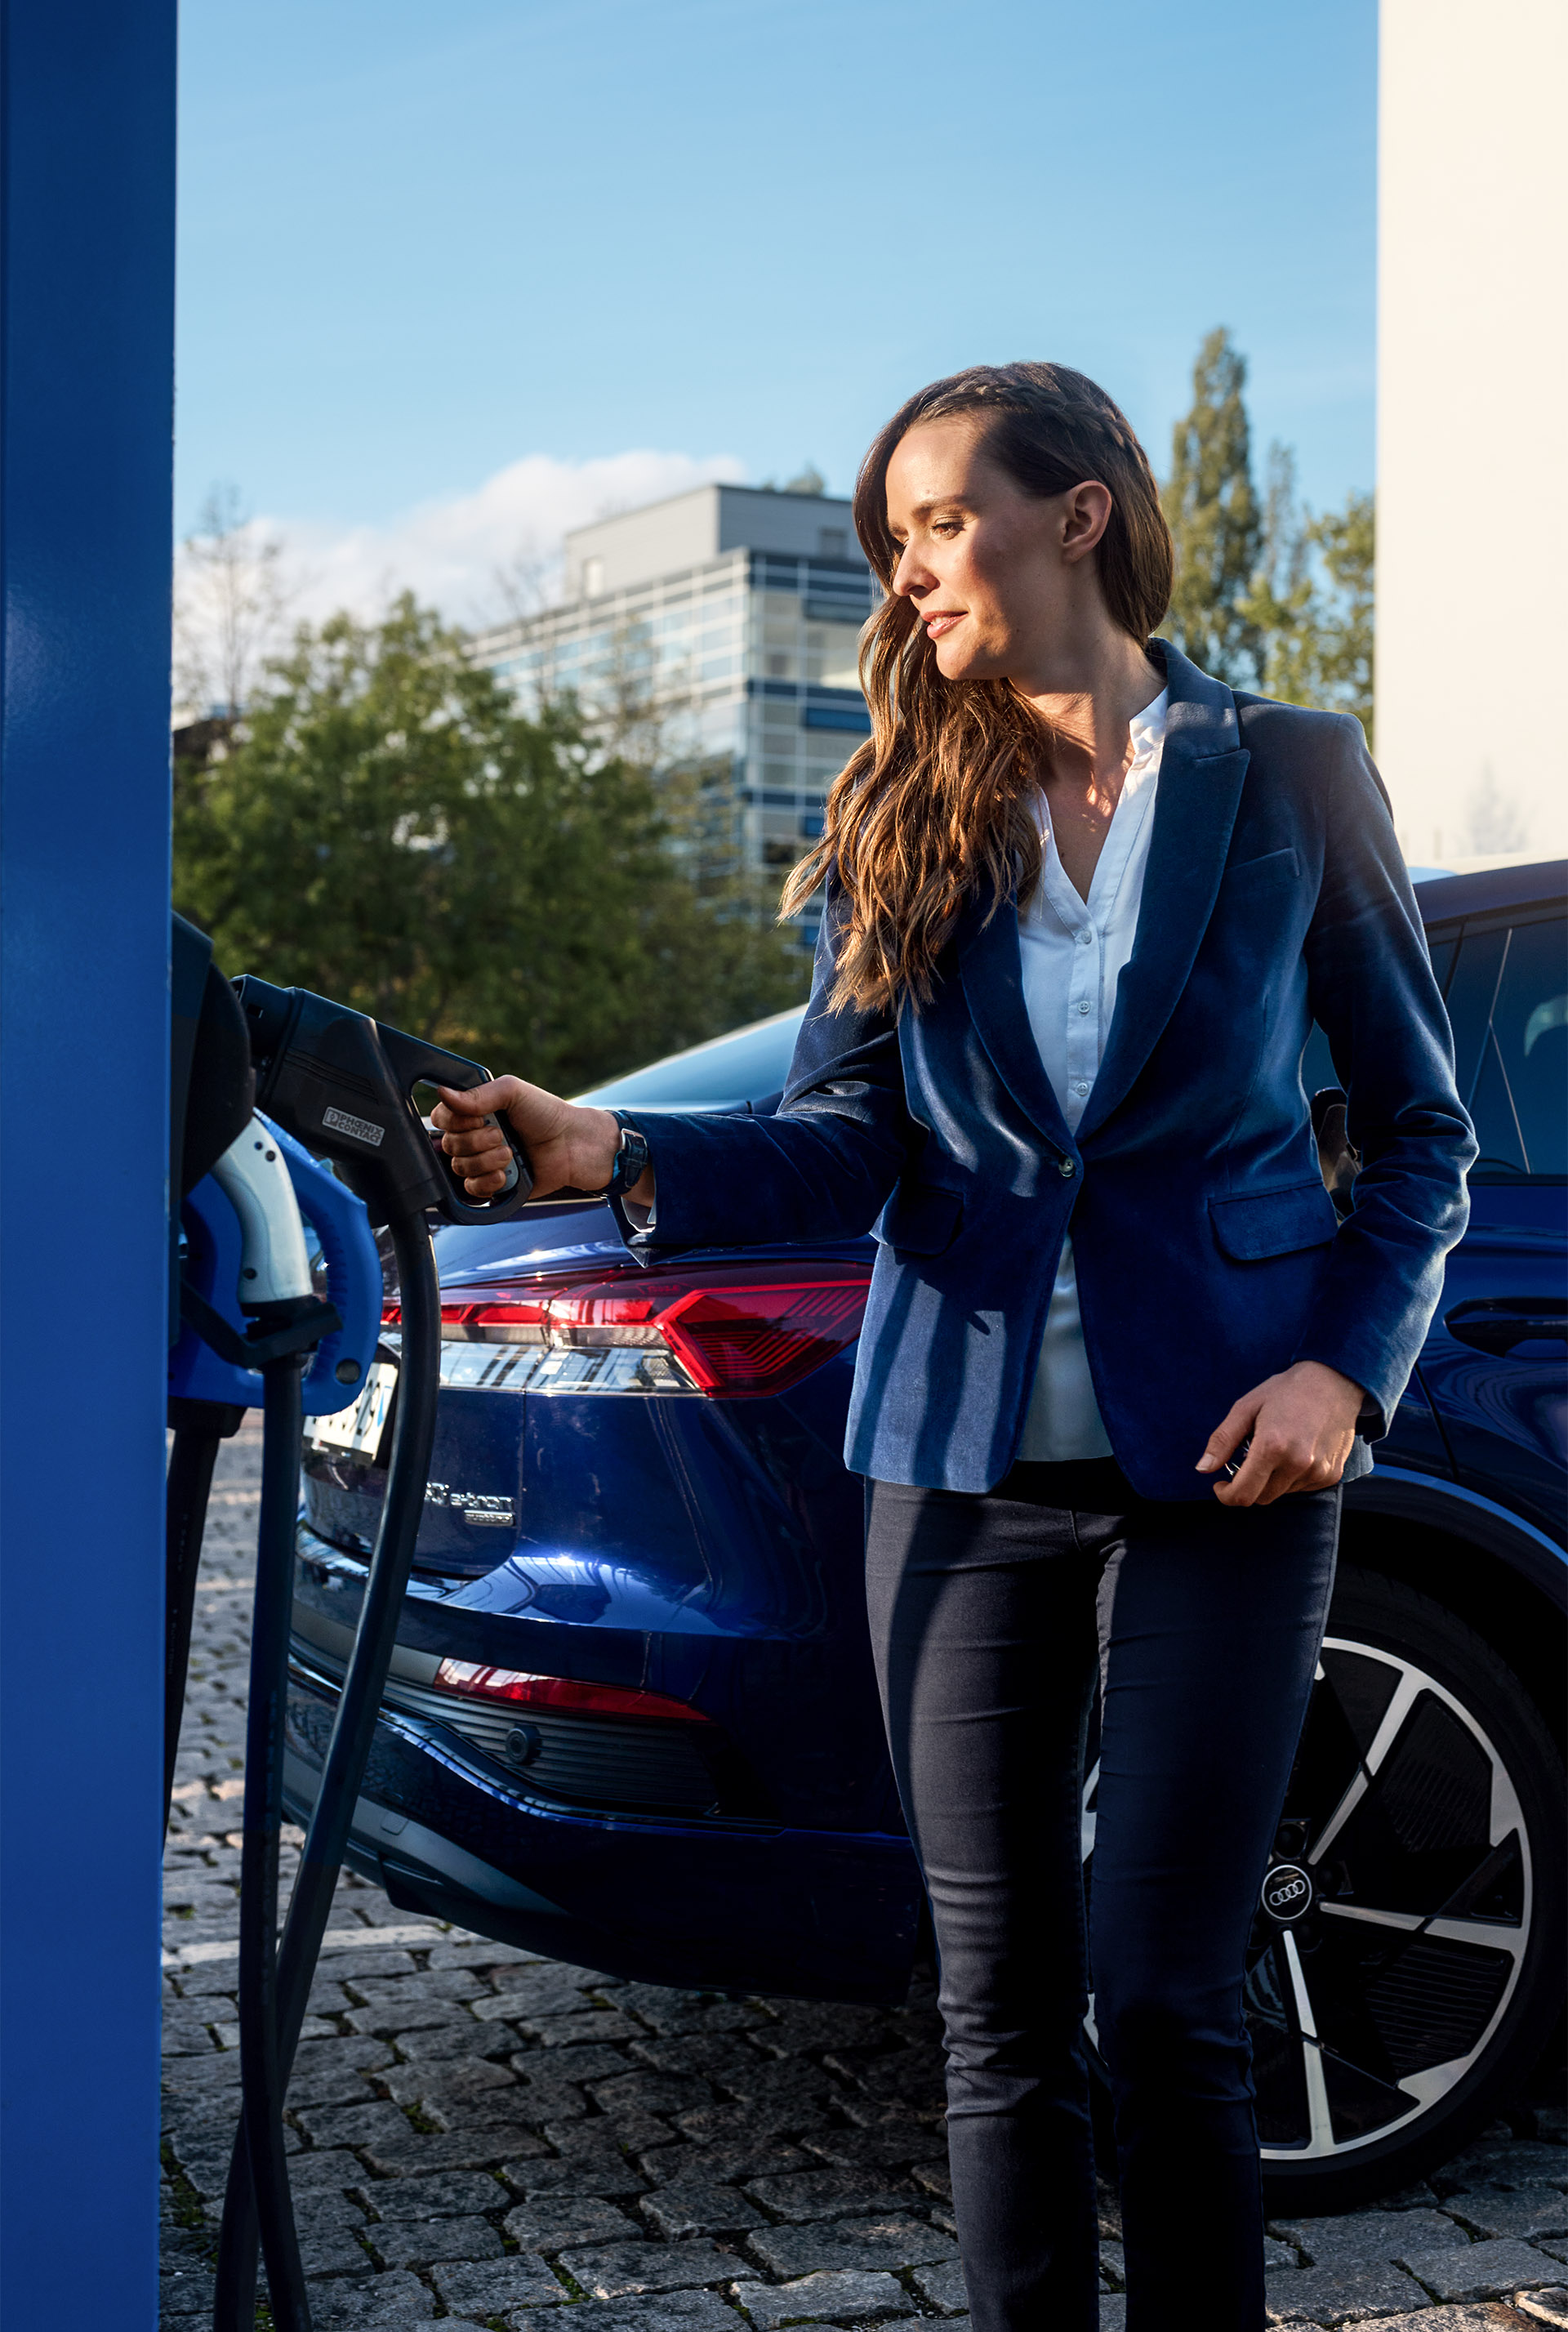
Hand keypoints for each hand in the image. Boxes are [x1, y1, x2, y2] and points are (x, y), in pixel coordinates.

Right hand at [431, 1077, 651, 1205]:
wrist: (574, 1145)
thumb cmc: (547, 1114)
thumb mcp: (514, 1092)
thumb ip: (479, 1094)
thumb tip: (443, 1092)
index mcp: (474, 1112)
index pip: (441, 1118)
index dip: (456, 1121)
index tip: (480, 1118)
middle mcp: (473, 1136)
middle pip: (448, 1145)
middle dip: (477, 1141)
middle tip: (503, 1135)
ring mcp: (481, 1162)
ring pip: (459, 1168)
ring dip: (486, 1161)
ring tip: (510, 1153)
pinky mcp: (491, 1186)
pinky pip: (471, 1191)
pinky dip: (486, 1182)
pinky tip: (504, 1174)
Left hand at [1197, 1360, 1363, 1507]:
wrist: (1334, 1381)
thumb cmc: (1286, 1390)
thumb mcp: (1246, 1407)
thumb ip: (1223, 1440)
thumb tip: (1203, 1468)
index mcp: (1272, 1446)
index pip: (1243, 1494)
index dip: (1226, 1495)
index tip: (1221, 1484)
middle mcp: (1298, 1464)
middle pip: (1261, 1498)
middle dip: (1247, 1485)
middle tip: (1248, 1459)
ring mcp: (1318, 1471)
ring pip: (1281, 1493)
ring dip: (1271, 1480)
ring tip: (1276, 1448)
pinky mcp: (1332, 1475)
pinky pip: (1302, 1488)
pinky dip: (1291, 1477)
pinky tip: (1295, 1451)